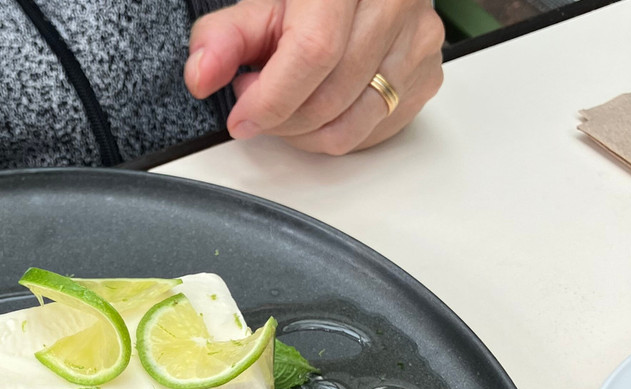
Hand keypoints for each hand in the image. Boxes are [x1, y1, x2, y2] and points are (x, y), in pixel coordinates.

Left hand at [184, 0, 444, 153]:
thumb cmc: (310, 0)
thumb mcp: (260, 8)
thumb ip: (222, 40)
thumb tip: (201, 75)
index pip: (313, 54)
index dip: (271, 99)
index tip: (242, 117)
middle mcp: (394, 3)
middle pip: (331, 97)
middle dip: (282, 118)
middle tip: (260, 102)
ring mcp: (419, 39)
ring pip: (353, 124)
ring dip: (306, 133)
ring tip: (288, 104)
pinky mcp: (428, 73)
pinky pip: (375, 130)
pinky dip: (337, 133)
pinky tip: (321, 109)